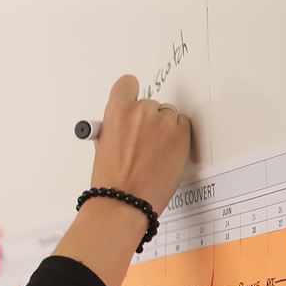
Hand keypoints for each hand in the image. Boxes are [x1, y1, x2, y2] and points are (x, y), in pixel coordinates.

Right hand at [90, 74, 191, 212]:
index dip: (130, 94)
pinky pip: (183, 125)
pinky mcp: (181, 134)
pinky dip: (178, 137)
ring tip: (154, 152)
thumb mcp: (103, 145)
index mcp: (117, 111)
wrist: (125, 200)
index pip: (127, 84)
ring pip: (168, 114)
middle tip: (143, 142)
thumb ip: (116, 126)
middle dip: (149, 120)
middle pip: (150, 104)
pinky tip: (166, 154)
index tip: (133, 104)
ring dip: (165, 128)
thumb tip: (127, 122)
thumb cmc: (111, 179)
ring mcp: (163, 122)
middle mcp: (141, 111)